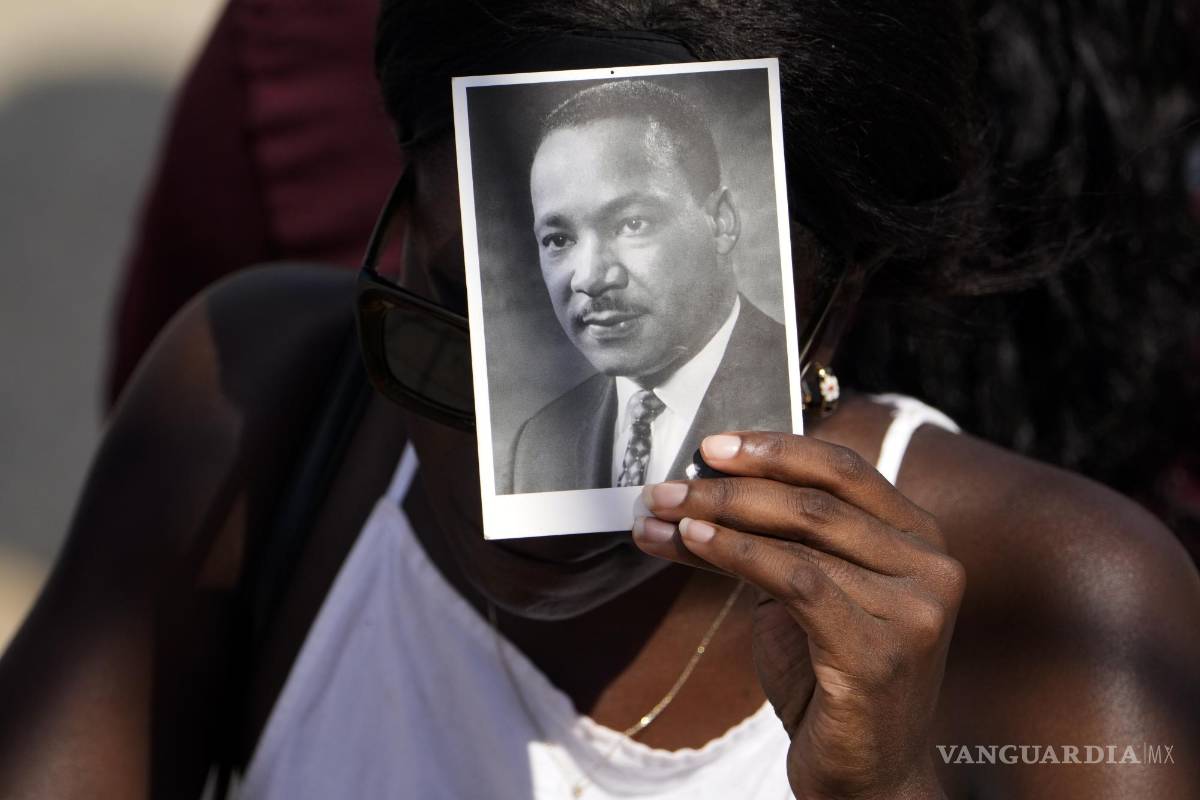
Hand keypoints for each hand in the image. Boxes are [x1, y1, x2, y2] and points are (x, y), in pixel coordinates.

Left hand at [632, 432, 961, 798]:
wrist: (866, 774)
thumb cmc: (832, 680)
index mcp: (920, 538)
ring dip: (717, 516)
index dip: (774, 449)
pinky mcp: (880, 651)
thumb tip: (695, 492)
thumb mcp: (804, 594)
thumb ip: (773, 539)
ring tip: (661, 515)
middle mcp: (931, 566)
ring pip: (801, 533)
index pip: (843, 468)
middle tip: (666, 486)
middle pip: (816, 498)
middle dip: (730, 485)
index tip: (713, 446)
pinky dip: (736, 553)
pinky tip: (694, 542)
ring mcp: (915, 610)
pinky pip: (795, 579)